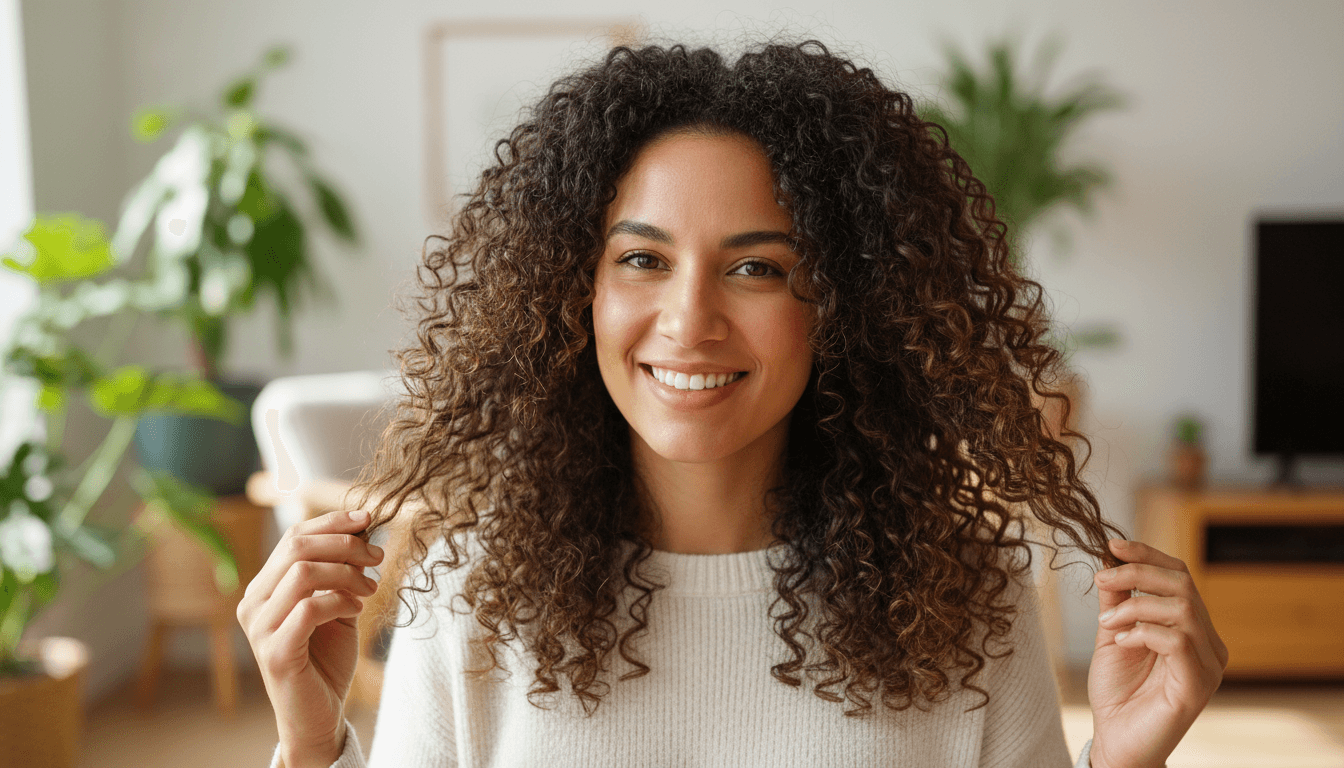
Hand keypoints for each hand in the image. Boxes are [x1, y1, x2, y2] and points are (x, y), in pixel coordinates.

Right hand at [237, 509, 384, 767]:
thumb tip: (363, 529)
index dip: (333, 522)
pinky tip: (357, 608)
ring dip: (347, 574)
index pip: (295, 536)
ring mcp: (259, 628)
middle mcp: (253, 602)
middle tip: (378, 557)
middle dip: (345, 544)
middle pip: (297, 547)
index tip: (368, 519)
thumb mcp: (338, 603)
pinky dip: (340, 601)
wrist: (318, 714)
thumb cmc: (327, 657)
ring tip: (371, 589)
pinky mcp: (274, 653)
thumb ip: (342, 570)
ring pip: (303, 573)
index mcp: (265, 586)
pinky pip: (308, 609)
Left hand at [1086, 539, 1227, 767]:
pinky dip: (1143, 632)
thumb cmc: (1118, 692)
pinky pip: (1178, 641)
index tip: (1113, 545)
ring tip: (1106, 623)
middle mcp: (1209, 644)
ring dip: (1135, 606)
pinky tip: (1120, 642)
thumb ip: (1116, 600)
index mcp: (1192, 629)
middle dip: (1138, 574)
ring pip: (1183, 609)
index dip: (1148, 555)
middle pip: (1184, 586)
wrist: (1116, 741)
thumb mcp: (1111, 635)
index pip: (1180, 577)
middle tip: (1102, 578)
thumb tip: (1110, 559)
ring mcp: (1208, 665)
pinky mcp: (1198, 686)